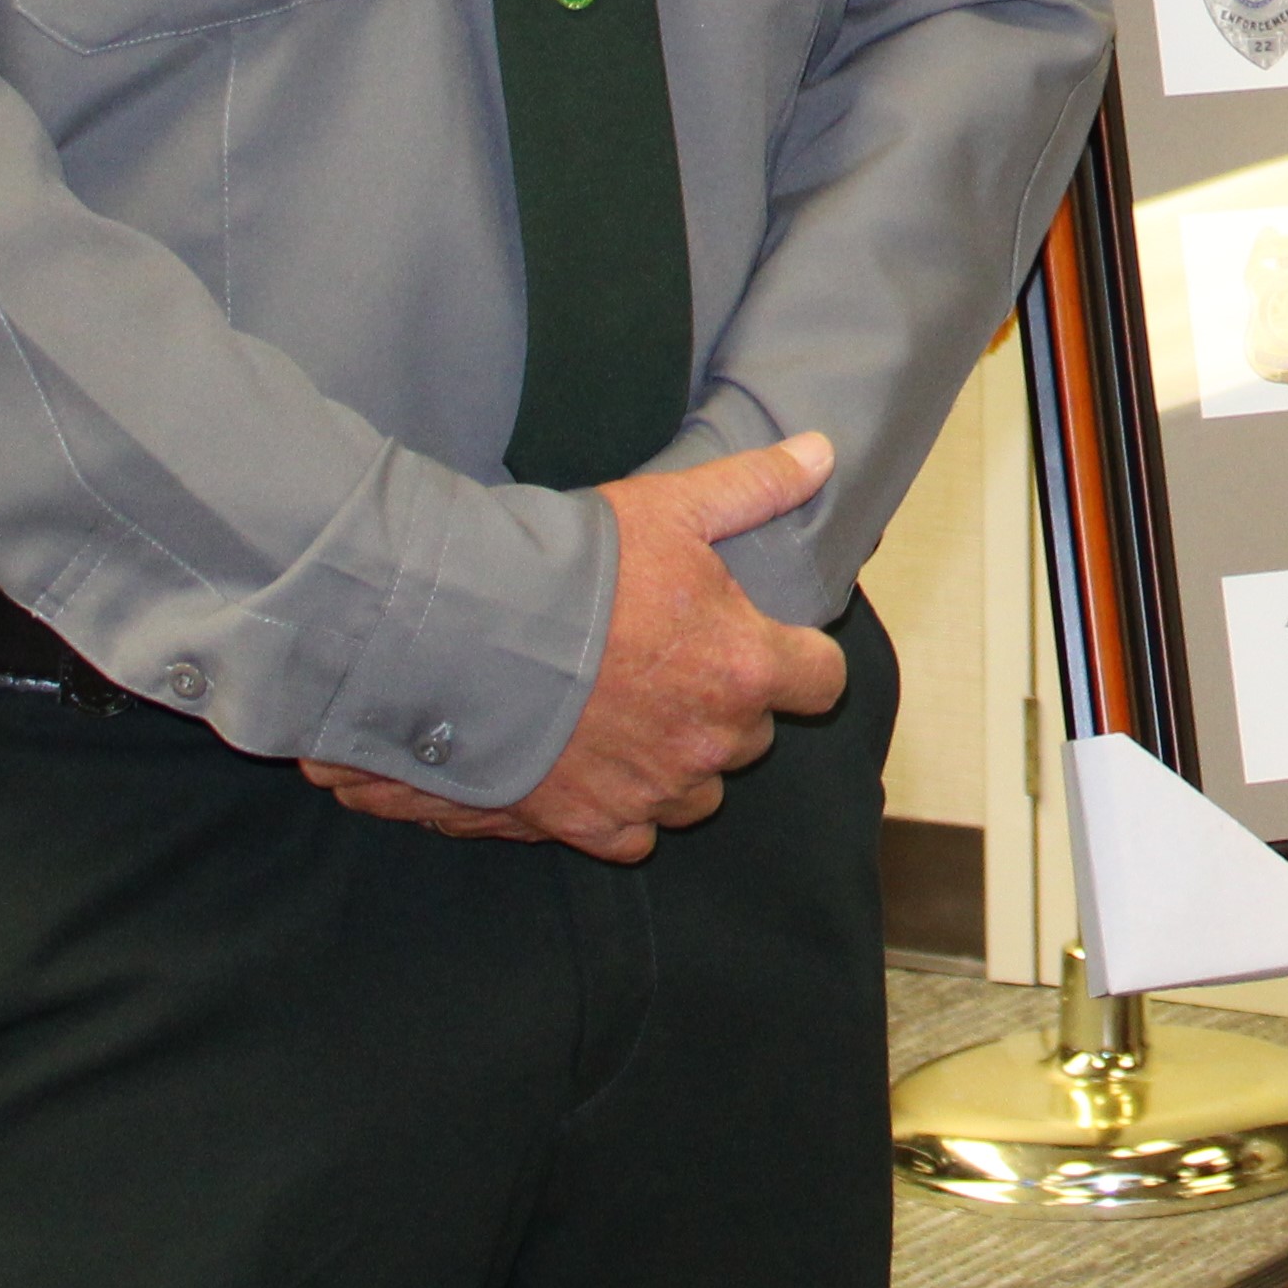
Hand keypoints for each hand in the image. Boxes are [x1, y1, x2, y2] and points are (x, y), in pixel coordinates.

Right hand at [305, 431, 850, 860]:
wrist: (465, 636)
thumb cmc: (576, 568)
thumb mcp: (671, 509)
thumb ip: (755, 487)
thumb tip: (820, 452)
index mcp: (745, 667)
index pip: (822, 681)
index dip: (801, 661)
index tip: (770, 644)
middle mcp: (710, 740)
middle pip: (752, 736)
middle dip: (725, 706)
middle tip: (674, 666)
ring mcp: (653, 789)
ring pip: (699, 792)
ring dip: (680, 761)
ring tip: (634, 716)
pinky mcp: (593, 824)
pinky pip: (637, 835)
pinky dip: (625, 809)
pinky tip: (597, 768)